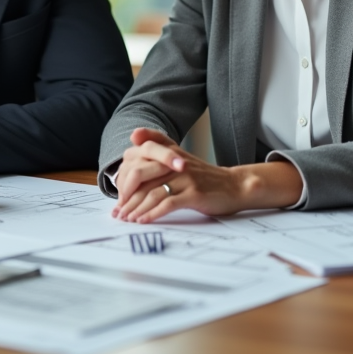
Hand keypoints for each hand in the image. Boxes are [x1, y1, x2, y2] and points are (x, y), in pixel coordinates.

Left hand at [113, 127, 303, 222]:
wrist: (234, 186)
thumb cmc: (204, 176)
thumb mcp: (180, 156)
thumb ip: (158, 142)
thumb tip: (133, 132)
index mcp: (170, 154)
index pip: (140, 167)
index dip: (125, 184)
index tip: (118, 201)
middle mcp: (176, 164)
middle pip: (142, 181)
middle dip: (128, 200)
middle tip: (118, 214)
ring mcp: (186, 178)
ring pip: (153, 193)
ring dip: (136, 209)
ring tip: (127, 220)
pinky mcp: (194, 194)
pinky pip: (168, 204)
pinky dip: (152, 214)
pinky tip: (143, 221)